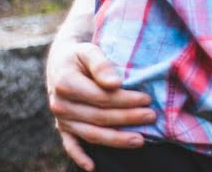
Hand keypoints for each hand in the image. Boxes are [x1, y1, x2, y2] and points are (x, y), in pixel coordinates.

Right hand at [46, 41, 155, 170]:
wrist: (60, 61)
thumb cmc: (79, 55)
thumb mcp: (88, 50)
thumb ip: (101, 64)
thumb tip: (115, 84)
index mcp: (66, 84)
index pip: (101, 97)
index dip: (125, 100)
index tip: (146, 99)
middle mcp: (60, 105)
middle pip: (100, 117)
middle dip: (128, 118)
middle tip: (151, 116)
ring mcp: (61, 119)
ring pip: (91, 134)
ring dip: (116, 139)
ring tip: (140, 140)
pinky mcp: (62, 128)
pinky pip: (70, 145)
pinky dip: (80, 157)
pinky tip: (93, 167)